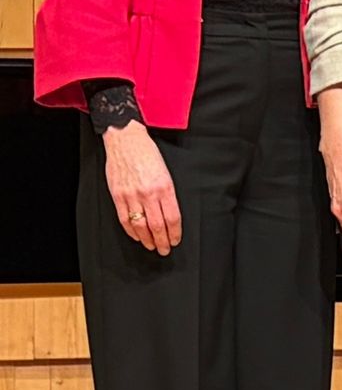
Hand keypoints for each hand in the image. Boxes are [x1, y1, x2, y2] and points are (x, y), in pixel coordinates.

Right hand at [103, 120, 181, 254]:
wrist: (126, 140)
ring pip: (140, 226)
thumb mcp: (166, 172)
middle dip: (163, 241)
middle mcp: (148, 193)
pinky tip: (137, 236)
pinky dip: (131, 231)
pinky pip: (124, 219)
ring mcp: (131, 195)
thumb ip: (167, 194)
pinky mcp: (118, 195)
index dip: (174, 233)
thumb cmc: (148, 153)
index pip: (172, 218)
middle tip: (165, 249)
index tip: (175, 240)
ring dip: (147, 240)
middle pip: (157, 226)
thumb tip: (169, 215)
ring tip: (152, 246)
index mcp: (164, 187)